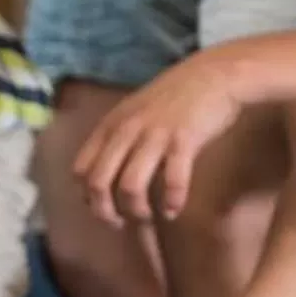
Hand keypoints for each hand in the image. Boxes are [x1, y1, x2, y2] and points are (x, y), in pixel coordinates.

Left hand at [72, 55, 242, 225]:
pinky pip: (172, 180)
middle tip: (123, 223)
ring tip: (151, 215)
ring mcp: (154, 135)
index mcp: (111, 125)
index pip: (81, 170)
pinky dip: (171, 201)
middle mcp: (126, 130)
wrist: (214, 74)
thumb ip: (118, 139)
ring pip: (129, 187)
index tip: (105, 207)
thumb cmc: (175, 97)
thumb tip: (107, 177)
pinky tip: (174, 209)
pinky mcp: (183, 140)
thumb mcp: (134, 112)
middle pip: (98, 184)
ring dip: (137, 211)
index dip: (87, 196)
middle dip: (106, 212)